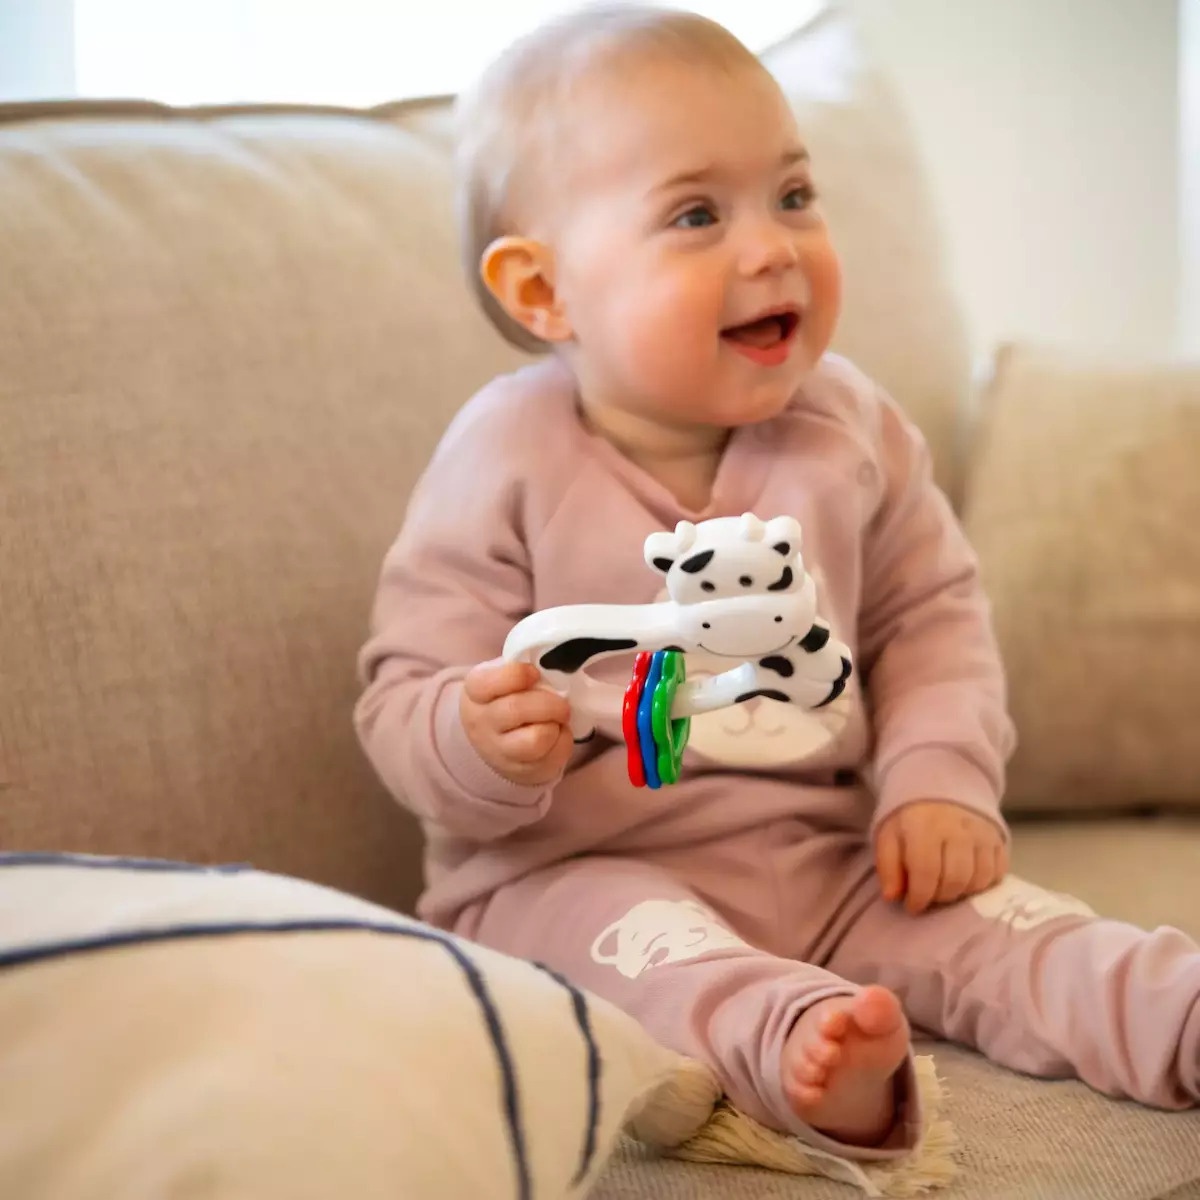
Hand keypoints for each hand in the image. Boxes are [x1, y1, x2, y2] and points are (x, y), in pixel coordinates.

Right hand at [460, 660, 574, 786]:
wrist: (493, 742)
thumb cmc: (504, 700)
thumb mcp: (502, 679)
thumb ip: (520, 670)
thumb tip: (553, 666)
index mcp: (475, 693)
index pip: (488, 683)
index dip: (517, 674)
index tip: (534, 673)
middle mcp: (481, 723)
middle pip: (517, 709)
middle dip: (549, 702)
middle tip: (561, 701)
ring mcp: (499, 752)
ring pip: (536, 739)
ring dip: (555, 725)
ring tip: (556, 719)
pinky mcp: (522, 771)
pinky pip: (553, 755)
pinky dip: (564, 740)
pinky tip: (557, 733)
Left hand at [874, 801, 1008, 914]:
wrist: (940, 788)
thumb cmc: (910, 819)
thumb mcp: (887, 836)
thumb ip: (887, 866)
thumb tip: (892, 896)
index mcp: (925, 826)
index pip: (926, 872)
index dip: (919, 897)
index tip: (912, 907)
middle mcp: (958, 829)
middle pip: (954, 880)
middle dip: (939, 897)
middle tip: (929, 895)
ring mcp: (982, 833)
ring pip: (978, 880)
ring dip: (960, 893)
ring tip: (945, 888)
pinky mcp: (999, 838)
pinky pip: (996, 874)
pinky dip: (981, 885)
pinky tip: (965, 881)